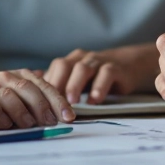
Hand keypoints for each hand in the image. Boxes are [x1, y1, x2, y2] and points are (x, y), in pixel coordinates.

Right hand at [0, 69, 74, 128]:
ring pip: (9, 95)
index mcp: (23, 76)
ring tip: (29, 125)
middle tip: (50, 122)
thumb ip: (39, 97)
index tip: (69, 116)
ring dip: (21, 111)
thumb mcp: (21, 92)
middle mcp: (7, 78)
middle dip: (42, 106)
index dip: (58, 101)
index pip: (45, 87)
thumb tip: (65, 111)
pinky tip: (6, 124)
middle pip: (28, 89)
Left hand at [42, 44, 158, 104]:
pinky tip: (95, 100)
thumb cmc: (97, 77)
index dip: (46, 86)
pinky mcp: (115, 68)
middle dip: (58, 84)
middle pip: (64, 65)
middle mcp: (81, 59)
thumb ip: (60, 87)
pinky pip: (106, 74)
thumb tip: (36, 100)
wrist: (129, 64)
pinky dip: (99, 87)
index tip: (40, 105)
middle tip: (53, 103)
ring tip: (72, 102)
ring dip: (75, 85)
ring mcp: (98, 61)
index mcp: (70, 62)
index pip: (53, 70)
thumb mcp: (77, 80)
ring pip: (83, 68)